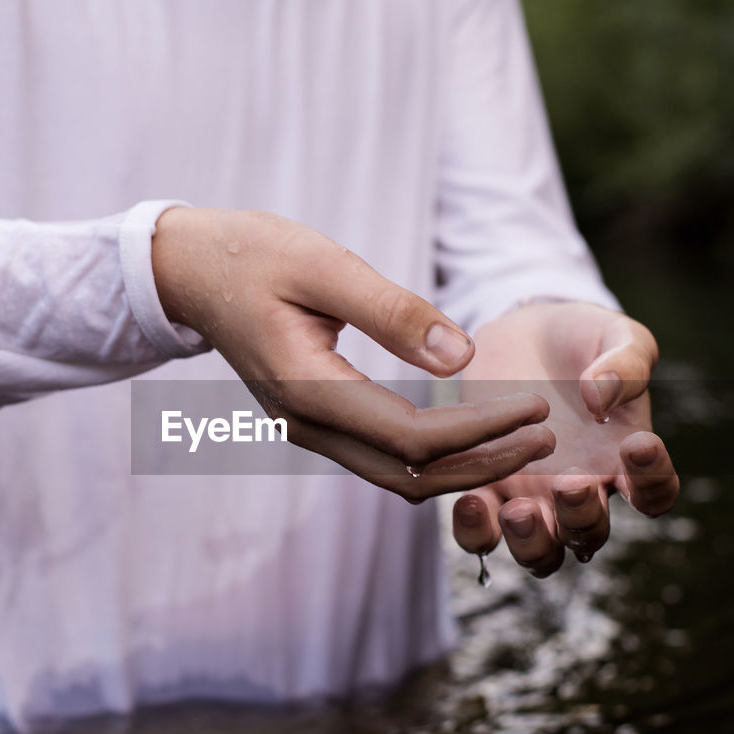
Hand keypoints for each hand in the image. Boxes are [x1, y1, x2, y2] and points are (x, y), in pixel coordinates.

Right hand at [152, 207, 554, 500]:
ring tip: (522, 441)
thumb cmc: (252, 255)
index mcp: (308, 390)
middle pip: (410, 477)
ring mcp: (307, 429)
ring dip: (462, 467)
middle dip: (483, 465)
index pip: (413, 438)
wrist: (189, 271)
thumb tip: (463, 355)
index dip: (480, 430)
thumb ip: (392, 311)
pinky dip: (434, 457)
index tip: (535, 408)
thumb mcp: (324, 265)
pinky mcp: (314, 420)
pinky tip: (474, 434)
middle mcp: (306, 425)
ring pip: (396, 477)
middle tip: (545, 439)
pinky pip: (381, 458)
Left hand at [451, 301, 679, 574]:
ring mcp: (532, 495)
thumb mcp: (616, 336)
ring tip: (520, 510)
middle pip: (590, 533)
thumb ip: (624, 362)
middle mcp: (583, 489)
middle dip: (582, 517)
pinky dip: (477, 532)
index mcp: (624, 459)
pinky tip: (470, 504)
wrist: (522, 332)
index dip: (652, 478)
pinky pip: (483, 533)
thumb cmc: (583, 338)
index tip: (638, 443)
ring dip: (532, 543)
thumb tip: (600, 396)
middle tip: (569, 483)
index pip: (654, 491)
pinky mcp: (485, 486)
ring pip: (540, 551)